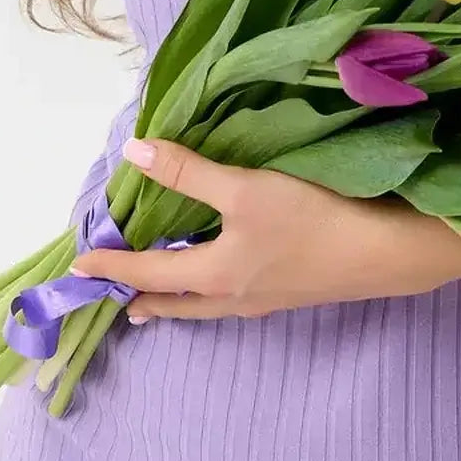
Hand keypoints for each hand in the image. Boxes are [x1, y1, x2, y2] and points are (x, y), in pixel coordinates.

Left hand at [70, 138, 460, 322]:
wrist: (381, 253)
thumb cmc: (309, 218)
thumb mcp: (244, 189)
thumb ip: (189, 172)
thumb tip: (134, 153)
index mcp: (214, 274)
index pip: (148, 272)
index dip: (112, 266)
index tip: (78, 270)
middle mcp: (233, 296)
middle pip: (175, 303)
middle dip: (143, 298)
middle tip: (116, 297)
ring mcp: (264, 300)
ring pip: (205, 307)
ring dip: (176, 300)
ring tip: (158, 299)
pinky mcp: (290, 293)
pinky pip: (231, 301)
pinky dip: (208, 294)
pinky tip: (222, 280)